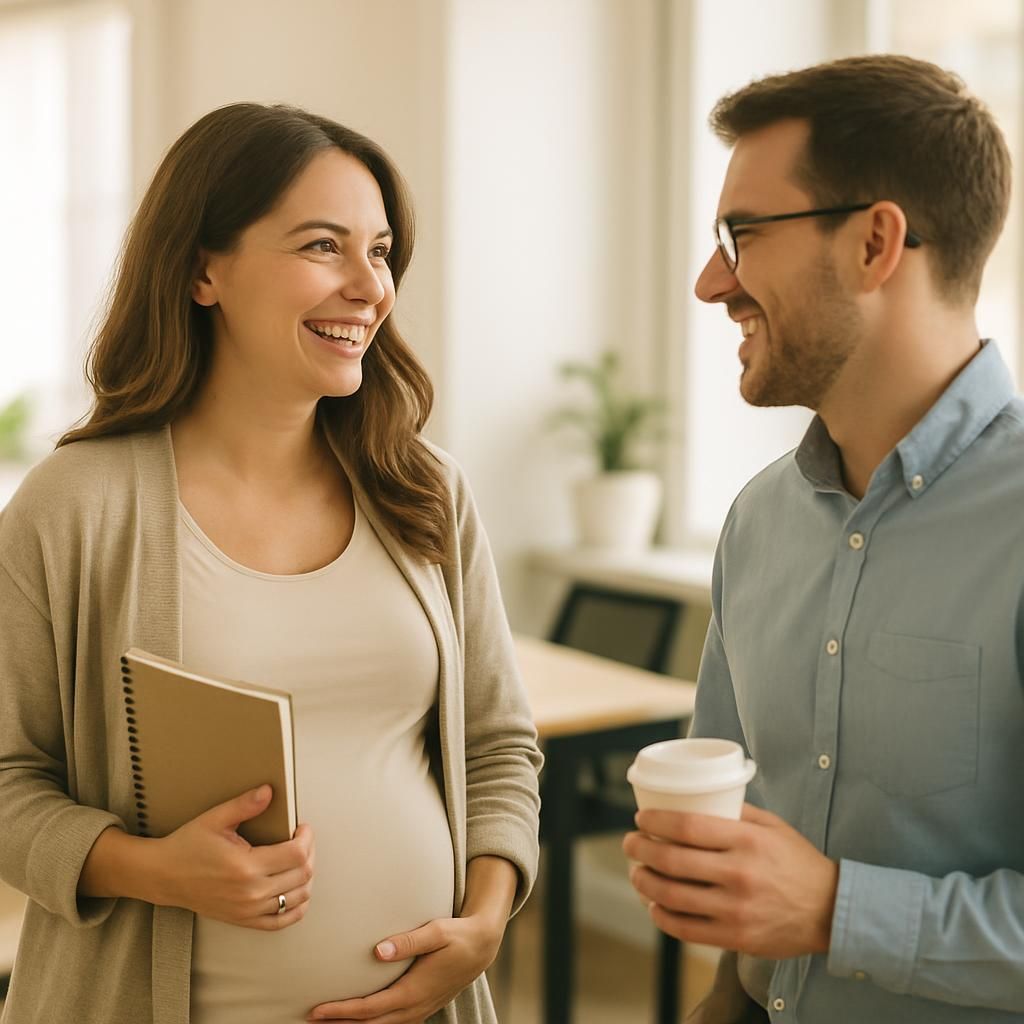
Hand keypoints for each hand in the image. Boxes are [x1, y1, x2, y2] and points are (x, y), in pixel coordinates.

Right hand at [154, 784, 314, 929]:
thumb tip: (269, 791)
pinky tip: (296, 891)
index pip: (296, 854)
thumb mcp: (215, 819)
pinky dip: (296, 907)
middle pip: (302, 875)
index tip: (302, 827)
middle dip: (309, 853)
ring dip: (306, 877)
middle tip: (302, 839)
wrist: (164, 876)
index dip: (306, 837)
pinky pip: (281, 921)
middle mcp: (250, 893)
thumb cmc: (188, 846)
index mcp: (245, 866)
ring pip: (298, 898)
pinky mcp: (244, 920)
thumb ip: (245, 804)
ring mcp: (248, 910)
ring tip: (299, 860)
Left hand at [306, 912, 505, 1021]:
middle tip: (309, 1020)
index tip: (316, 1010)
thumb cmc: (457, 936)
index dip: (342, 1012)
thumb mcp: (436, 932)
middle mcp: (414, 1007)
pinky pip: (391, 1023)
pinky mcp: (420, 1007)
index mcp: (414, 991)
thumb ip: (408, 941)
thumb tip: (377, 951)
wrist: (482, 946)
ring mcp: (418, 1010)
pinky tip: (359, 1019)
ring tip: (326, 1023)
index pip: (370, 1009)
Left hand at [622, 803, 838, 958]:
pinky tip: (654, 905)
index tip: (640, 818)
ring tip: (636, 873)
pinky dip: (662, 916)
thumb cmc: (797, 862)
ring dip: (644, 882)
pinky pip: (686, 929)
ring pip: (672, 895)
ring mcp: (736, 909)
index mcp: (747, 841)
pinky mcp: (736, 938)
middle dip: (640, 849)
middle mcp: (739, 874)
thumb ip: (735, 812)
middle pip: (672, 860)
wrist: (831, 910)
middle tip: (630, 843)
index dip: (656, 822)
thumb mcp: (772, 826)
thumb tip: (695, 798)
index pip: (688, 827)